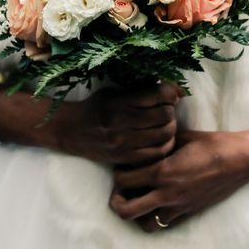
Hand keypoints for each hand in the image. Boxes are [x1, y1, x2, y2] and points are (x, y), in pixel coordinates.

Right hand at [54, 83, 181, 165]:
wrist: (71, 130)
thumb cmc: (96, 107)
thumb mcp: (115, 92)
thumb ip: (143, 90)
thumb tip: (178, 90)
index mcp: (119, 101)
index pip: (158, 95)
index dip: (171, 93)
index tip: (169, 95)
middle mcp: (121, 121)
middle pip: (165, 115)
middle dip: (170, 110)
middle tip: (166, 109)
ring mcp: (123, 142)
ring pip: (165, 134)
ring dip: (170, 127)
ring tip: (164, 123)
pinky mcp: (124, 158)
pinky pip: (157, 153)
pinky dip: (166, 144)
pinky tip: (161, 139)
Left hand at [109, 129, 248, 231]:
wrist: (242, 160)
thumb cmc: (213, 144)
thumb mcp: (181, 137)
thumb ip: (159, 144)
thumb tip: (144, 142)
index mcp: (163, 172)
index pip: (123, 180)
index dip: (118, 172)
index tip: (122, 165)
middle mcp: (167, 194)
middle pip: (126, 210)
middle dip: (117, 200)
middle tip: (120, 189)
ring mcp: (179, 207)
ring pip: (145, 224)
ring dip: (137, 214)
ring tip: (138, 200)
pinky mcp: (190, 212)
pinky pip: (165, 224)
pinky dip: (156, 217)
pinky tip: (158, 203)